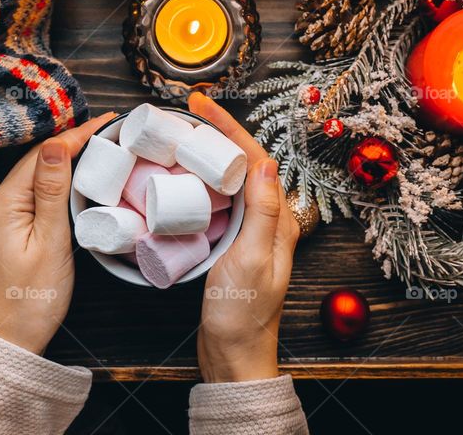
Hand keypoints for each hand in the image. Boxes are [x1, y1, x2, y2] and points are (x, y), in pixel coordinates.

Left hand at [0, 112, 115, 353]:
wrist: (10, 342)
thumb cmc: (32, 300)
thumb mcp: (51, 242)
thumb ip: (52, 191)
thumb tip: (56, 145)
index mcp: (2, 204)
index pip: (43, 155)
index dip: (75, 135)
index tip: (106, 121)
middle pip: (36, 160)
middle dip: (71, 141)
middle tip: (108, 128)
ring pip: (34, 174)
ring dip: (63, 157)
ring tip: (96, 143)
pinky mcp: (5, 228)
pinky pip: (31, 192)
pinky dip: (54, 178)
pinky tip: (73, 174)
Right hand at [188, 93, 298, 381]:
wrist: (233, 356)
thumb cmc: (242, 314)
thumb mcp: (252, 259)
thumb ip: (263, 212)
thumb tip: (267, 162)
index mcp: (277, 219)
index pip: (255, 159)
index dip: (228, 128)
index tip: (201, 106)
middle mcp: (268, 221)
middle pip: (243, 162)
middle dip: (218, 131)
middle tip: (188, 110)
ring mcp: (250, 232)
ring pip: (230, 178)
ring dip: (209, 151)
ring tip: (184, 132)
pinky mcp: (232, 242)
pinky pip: (218, 199)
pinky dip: (201, 179)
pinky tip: (185, 175)